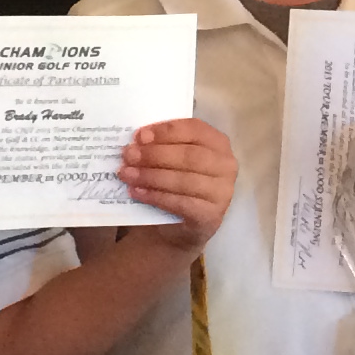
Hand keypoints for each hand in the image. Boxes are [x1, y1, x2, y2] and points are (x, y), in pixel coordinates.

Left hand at [121, 118, 235, 252]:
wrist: (181, 225)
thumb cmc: (177, 182)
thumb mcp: (173, 159)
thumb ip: (162, 146)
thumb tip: (137, 142)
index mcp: (218, 143)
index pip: (195, 129)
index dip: (166, 131)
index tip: (140, 136)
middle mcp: (226, 166)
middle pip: (189, 155)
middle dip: (155, 154)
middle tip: (128, 155)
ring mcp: (222, 192)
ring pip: (184, 180)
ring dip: (151, 176)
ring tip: (127, 174)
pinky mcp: (211, 216)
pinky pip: (181, 203)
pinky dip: (156, 196)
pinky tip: (137, 192)